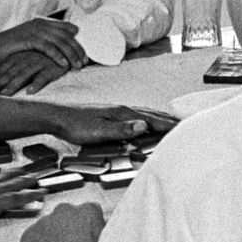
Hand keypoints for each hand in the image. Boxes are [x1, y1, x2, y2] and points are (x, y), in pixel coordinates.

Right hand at [0, 18, 87, 70]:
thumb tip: (61, 51)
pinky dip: (57, 56)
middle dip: (78, 49)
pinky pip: (48, 47)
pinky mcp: (28, 39)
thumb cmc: (10, 49)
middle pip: (66, 36)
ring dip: (71, 54)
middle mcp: (40, 24)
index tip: (85, 53)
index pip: (66, 29)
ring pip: (60, 41)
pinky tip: (64, 64)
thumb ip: (46, 43)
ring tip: (78, 65)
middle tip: (85, 61)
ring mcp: (34, 30)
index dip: (78, 41)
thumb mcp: (30, 44)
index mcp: (42, 24)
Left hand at [0, 49, 72, 95]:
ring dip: (14, 84)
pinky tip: (30, 91)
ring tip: (5, 94)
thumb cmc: (42, 58)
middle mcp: (27, 59)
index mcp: (19, 57)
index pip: (2, 69)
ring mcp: (39, 63)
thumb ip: (9, 68)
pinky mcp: (52, 68)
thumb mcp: (24, 60)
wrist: (65, 52)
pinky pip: (43, 76)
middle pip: (10, 73)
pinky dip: (37, 83)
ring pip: (24, 74)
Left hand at [13, 202, 104, 241]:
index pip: (91, 212)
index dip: (92, 228)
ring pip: (49, 229)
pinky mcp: (24, 240)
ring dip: (54, 241)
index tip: (91, 241)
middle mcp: (63, 213)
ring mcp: (41, 225)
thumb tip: (106, 234)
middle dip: (71, 231)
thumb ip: (105, 236)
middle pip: (68, 217)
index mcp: (87, 212)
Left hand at [55, 104, 178, 144]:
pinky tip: (143, 123)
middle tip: (184, 124)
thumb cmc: (76, 126)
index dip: (168, 125)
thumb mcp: (99, 131)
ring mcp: (116, 111)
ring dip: (159, 118)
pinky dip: (147, 118)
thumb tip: (145, 126)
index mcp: (123, 113)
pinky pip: (135, 116)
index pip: (152, 120)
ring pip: (144, 114)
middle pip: (151, 114)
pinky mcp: (110, 114)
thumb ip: (122, 129)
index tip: (184, 128)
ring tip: (170, 122)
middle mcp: (123, 109)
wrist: (57, 116)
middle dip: (169, 119)